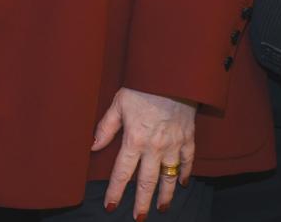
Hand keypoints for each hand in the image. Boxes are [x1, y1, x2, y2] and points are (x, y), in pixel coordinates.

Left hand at [91, 87, 195, 218]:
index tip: (111, 206)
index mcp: (135, 139)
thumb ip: (106, 127)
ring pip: (169, 176)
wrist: (173, 73)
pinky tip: (181, 183)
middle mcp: (155, 147)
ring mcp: (173, 144)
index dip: (115, 191)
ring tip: (161, 208)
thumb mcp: (119, 103)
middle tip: (138, 218)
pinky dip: (185, 173)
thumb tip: (92, 146)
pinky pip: (187, 160)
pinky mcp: (188, 137)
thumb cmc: (143, 85)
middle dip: (142, 202)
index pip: (122, 172)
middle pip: (147, 181)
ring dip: (165, 194)